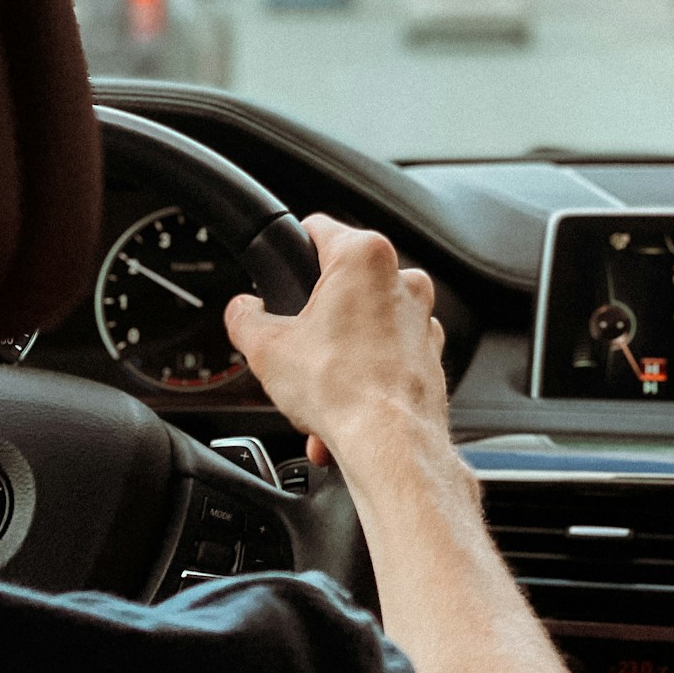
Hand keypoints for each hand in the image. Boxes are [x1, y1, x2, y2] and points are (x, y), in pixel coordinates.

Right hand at [224, 214, 446, 472]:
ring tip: (316, 391)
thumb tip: (242, 310)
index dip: (293, 245)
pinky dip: (365, 378)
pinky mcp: (431, 354)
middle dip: (317, 317)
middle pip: (343, 284)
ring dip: (339, 355)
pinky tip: (341, 410)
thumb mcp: (266, 348)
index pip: (319, 229)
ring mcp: (422, 318)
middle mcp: (403, 280)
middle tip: (295, 345)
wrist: (391, 443)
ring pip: (366, 325)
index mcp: (364, 258)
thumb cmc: (342, 389)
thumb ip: (245, 318)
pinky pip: (388, 357)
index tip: (284, 260)